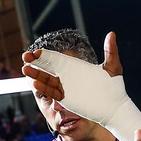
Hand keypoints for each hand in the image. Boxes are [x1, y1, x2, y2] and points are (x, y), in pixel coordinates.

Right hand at [21, 32, 140, 140]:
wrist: (114, 107)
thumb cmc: (115, 87)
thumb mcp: (113, 67)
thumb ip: (111, 51)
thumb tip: (112, 33)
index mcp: (76, 65)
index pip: (57, 58)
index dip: (45, 55)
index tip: (35, 52)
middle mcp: (68, 75)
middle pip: (48, 67)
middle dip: (35, 62)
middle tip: (24, 57)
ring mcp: (66, 87)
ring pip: (47, 79)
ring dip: (36, 75)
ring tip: (25, 69)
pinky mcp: (66, 98)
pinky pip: (52, 92)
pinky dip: (44, 88)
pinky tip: (35, 83)